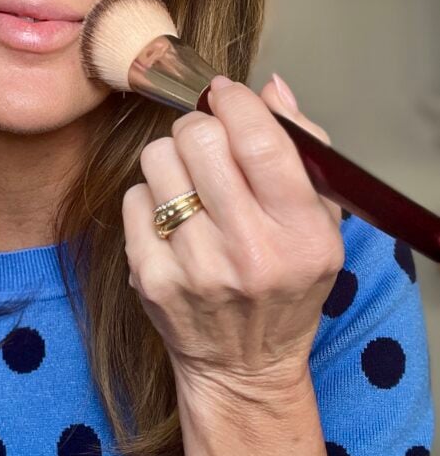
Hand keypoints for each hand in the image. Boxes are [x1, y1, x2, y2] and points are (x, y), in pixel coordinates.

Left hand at [122, 74, 343, 399]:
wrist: (243, 367)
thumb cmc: (286, 283)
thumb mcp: (322, 224)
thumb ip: (303, 148)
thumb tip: (271, 88)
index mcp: (302, 234)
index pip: (260, 141)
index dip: (235, 102)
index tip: (225, 95)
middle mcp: (250, 252)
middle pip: (199, 139)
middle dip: (198, 125)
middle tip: (205, 141)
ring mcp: (195, 268)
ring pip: (158, 160)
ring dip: (172, 158)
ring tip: (189, 182)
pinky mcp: (150, 279)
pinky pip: (134, 198)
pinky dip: (150, 197)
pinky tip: (171, 218)